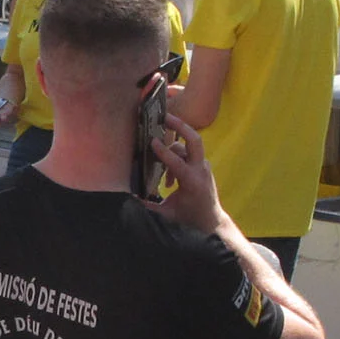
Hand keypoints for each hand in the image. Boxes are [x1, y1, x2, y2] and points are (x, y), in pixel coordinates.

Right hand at [148, 111, 222, 232]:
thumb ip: (147, 206)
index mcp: (192, 182)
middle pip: (194, 140)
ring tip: (156, 151)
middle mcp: (200, 170)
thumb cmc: (188, 218)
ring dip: (172, 146)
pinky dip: (176, 155)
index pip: (178, 162)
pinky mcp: (201, 165)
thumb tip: (128, 199)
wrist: (211, 221)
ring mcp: (203, 165)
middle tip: (165, 117)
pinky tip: (166, 175)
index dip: (163, 152)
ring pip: (188, 144)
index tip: (151, 142)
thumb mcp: (166, 214)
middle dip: (180, 126)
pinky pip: (188, 153)